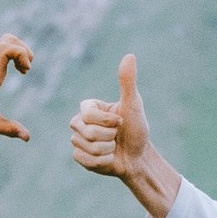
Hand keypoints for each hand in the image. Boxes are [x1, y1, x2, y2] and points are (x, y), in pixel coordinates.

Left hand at [0, 34, 35, 177]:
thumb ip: (9, 129)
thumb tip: (28, 137)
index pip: (5, 49)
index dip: (21, 54)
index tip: (26, 71)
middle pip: (7, 40)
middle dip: (24, 50)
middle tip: (27, 69)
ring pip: (4, 42)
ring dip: (19, 50)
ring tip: (24, 69)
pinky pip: (1, 49)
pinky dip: (14, 53)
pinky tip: (17, 70)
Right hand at [69, 52, 180, 217]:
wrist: (139, 157)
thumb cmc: (137, 129)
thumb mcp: (133, 105)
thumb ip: (128, 82)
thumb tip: (130, 56)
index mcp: (89, 108)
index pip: (87, 113)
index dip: (107, 121)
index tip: (120, 122)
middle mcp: (79, 122)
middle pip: (86, 131)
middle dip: (109, 136)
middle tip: (117, 136)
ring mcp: (78, 140)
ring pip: (87, 147)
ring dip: (107, 150)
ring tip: (113, 147)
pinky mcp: (79, 157)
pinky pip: (85, 159)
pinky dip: (103, 161)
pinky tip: (109, 158)